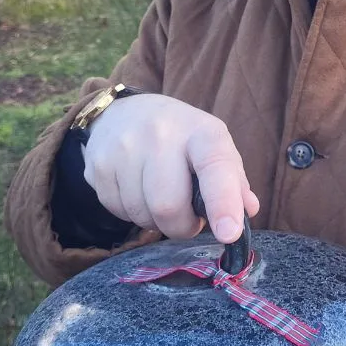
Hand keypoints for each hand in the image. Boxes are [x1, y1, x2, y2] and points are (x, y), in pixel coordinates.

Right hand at [80, 93, 259, 242]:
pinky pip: (117, 212)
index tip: (229, 233)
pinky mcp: (97, 164)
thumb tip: (248, 209)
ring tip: (159, 197)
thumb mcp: (213, 148)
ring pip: (142, 215)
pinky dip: (131, 213)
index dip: (223, 203)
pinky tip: (136, 191)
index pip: (215, 168)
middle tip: (186, 218)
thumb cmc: (181, 139)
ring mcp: (124, 147)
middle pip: (168, 206)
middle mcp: (161, 134)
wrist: (124, 112)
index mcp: (201, 132)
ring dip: (155, 221)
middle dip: (181, 227)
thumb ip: (232, 181)